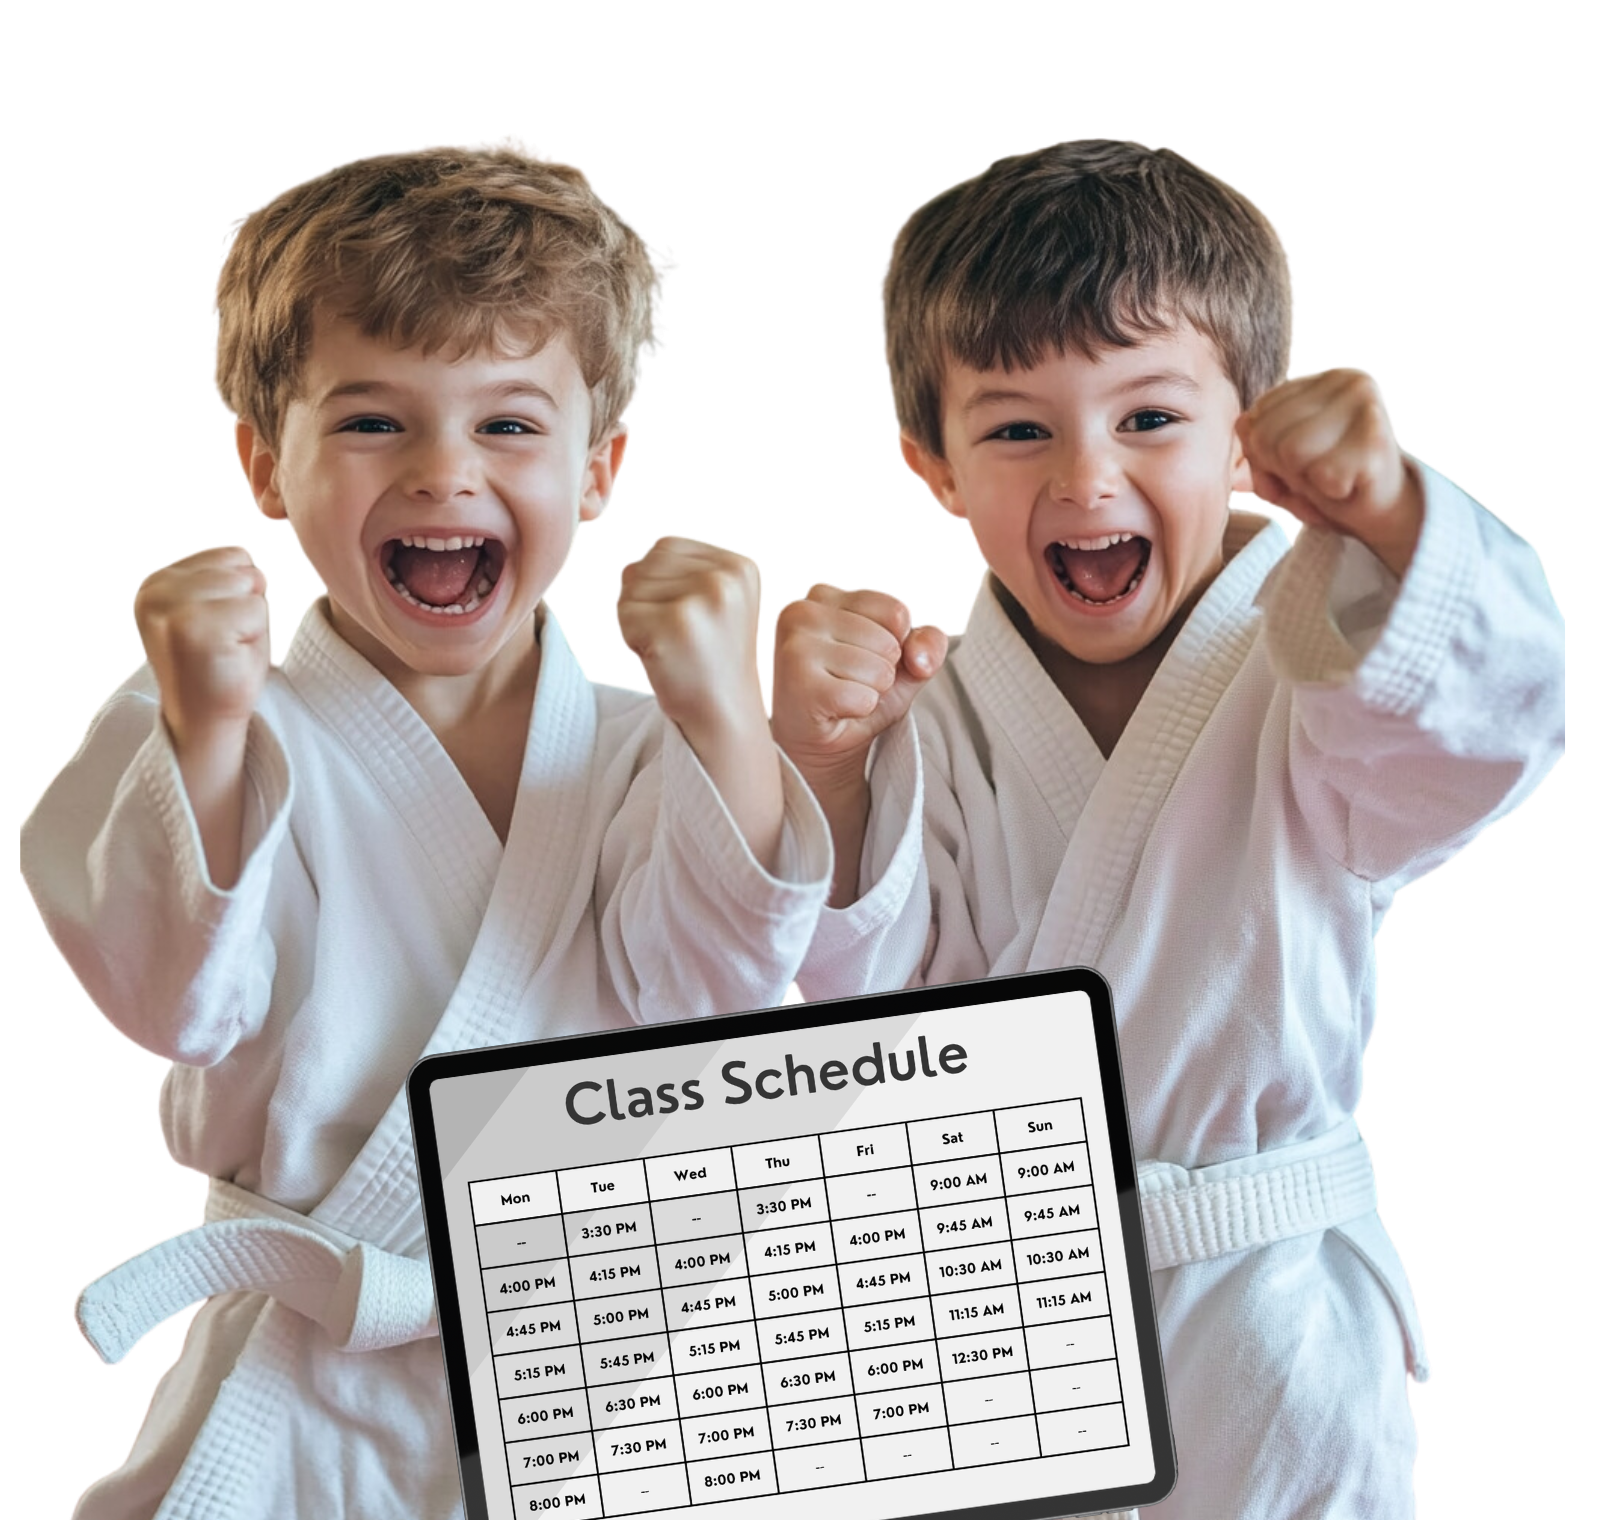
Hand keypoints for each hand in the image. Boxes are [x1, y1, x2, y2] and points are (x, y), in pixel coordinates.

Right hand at [134, 545, 271, 754]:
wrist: (204, 721)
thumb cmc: (221, 664)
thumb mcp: (219, 607)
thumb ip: (230, 576)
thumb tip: (253, 568)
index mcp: (158, 580)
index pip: (234, 555)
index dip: (241, 595)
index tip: (217, 629)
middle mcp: (156, 589)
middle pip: (245, 569)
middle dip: (249, 605)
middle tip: (225, 643)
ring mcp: (171, 607)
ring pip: (251, 585)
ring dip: (253, 621)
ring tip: (228, 648)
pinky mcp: (193, 627)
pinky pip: (257, 610)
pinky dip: (256, 637)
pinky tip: (231, 658)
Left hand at [617, 536, 784, 868]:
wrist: (723, 718)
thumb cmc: (708, 665)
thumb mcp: (711, 605)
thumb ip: (677, 572)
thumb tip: (629, 567)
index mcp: (740, 565)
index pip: (667, 546)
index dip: (660, 585)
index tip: (686, 623)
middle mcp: (727, 575)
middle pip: (647, 563)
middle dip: (645, 600)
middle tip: (673, 639)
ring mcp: (704, 598)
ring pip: (632, 587)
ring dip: (636, 619)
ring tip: (669, 649)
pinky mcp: (677, 623)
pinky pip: (624, 615)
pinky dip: (630, 639)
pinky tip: (660, 659)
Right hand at [771, 583, 946, 787]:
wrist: (820, 742)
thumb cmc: (854, 691)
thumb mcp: (903, 661)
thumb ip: (928, 644)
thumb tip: (919, 657)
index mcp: (824, 595)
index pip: (896, 612)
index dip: (895, 643)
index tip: (864, 657)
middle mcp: (802, 612)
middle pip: (889, 643)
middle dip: (882, 670)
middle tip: (849, 681)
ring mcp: (795, 647)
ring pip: (878, 671)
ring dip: (870, 692)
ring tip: (842, 695)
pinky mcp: (798, 683)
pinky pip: (863, 698)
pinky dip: (859, 710)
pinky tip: (835, 710)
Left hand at [1237, 368, 1422, 574]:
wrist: (1386, 512)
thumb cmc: (1327, 483)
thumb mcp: (1278, 460)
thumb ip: (1253, 440)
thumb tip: (1243, 423)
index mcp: (1319, 380)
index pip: (1253, 418)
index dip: (1265, 457)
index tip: (1299, 465)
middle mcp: (1347, 379)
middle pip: (1267, 434)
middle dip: (1282, 470)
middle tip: (1316, 477)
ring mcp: (1366, 405)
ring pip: (1290, 452)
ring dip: (1305, 482)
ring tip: (1331, 481)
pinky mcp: (1379, 439)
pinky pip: (1322, 476)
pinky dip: (1329, 495)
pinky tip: (1350, 487)